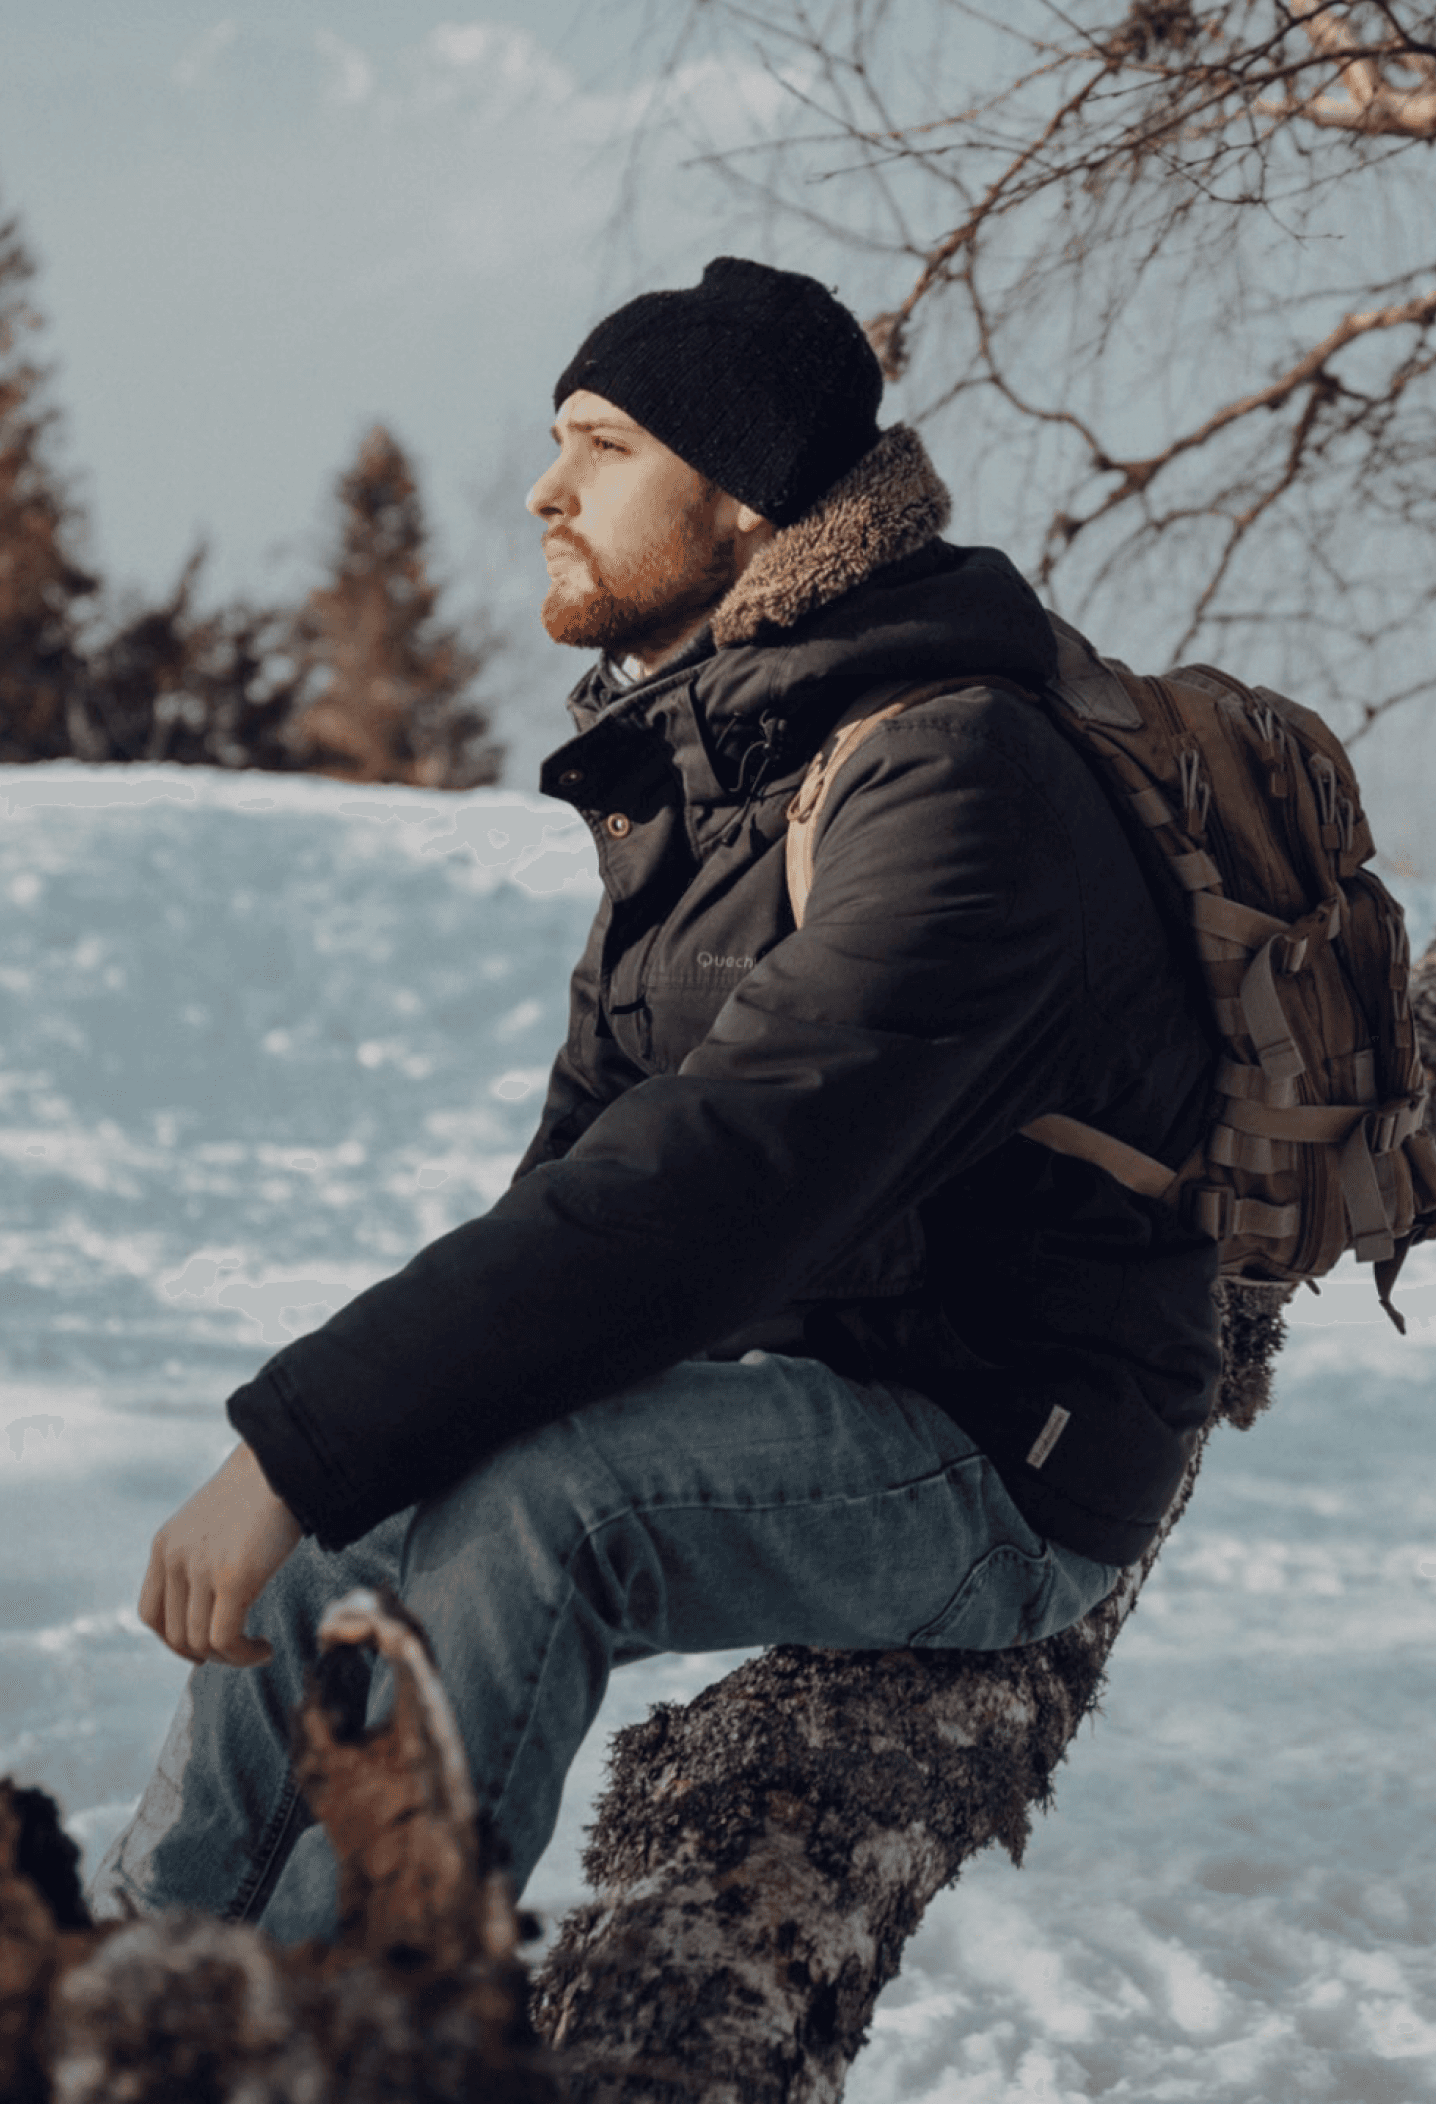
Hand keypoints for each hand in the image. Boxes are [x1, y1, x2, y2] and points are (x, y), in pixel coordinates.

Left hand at [139, 1441, 302, 1667]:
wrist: (284, 1461)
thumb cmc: (261, 1488)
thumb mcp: (214, 1521)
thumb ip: (203, 1553)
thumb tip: (214, 1597)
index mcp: (165, 1544)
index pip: (151, 1614)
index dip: (176, 1640)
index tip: (206, 1646)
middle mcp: (175, 1559)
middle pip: (176, 1636)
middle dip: (208, 1654)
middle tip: (241, 1650)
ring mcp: (201, 1569)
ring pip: (201, 1644)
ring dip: (231, 1658)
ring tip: (258, 1649)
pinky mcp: (232, 1578)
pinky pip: (226, 1639)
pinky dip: (244, 1655)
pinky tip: (265, 1648)